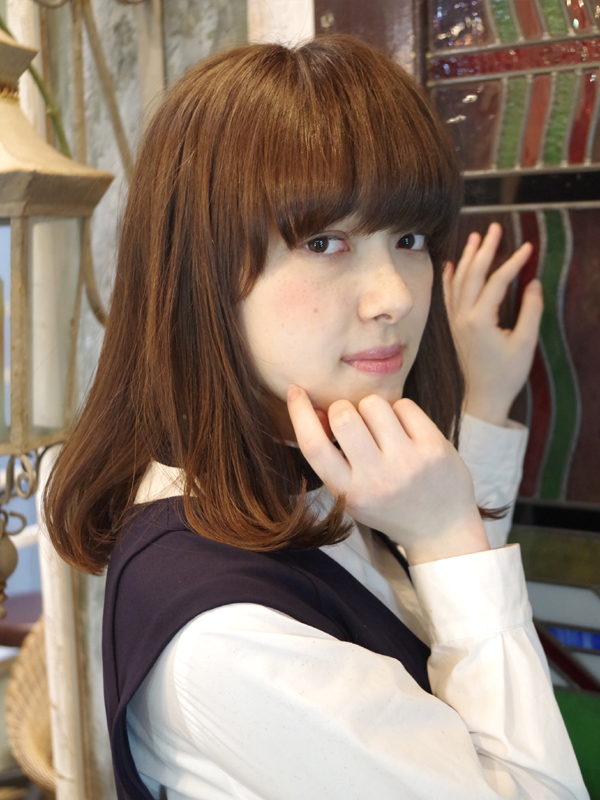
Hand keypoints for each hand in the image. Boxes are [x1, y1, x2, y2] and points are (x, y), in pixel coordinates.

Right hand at [287, 386, 489, 564]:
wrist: (442, 530)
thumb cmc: (389, 506)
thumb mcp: (352, 494)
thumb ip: (332, 459)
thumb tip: (315, 409)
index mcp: (349, 493)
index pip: (313, 446)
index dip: (299, 413)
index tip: (295, 391)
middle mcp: (376, 479)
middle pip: (343, 416)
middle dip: (342, 408)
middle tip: (354, 421)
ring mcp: (407, 463)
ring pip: (374, 404)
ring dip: (372, 408)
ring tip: (382, 428)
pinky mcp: (434, 448)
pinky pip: (404, 406)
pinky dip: (400, 411)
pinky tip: (406, 431)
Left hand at [443, 223, 543, 425]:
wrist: (481, 399)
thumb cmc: (505, 375)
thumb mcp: (525, 344)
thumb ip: (531, 311)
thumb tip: (534, 283)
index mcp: (480, 319)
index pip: (497, 280)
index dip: (513, 262)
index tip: (528, 247)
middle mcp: (463, 316)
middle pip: (473, 274)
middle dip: (485, 249)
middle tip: (494, 228)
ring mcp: (455, 321)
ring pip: (458, 281)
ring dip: (467, 258)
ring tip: (476, 237)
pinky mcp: (452, 327)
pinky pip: (447, 296)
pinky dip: (449, 278)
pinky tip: (451, 264)